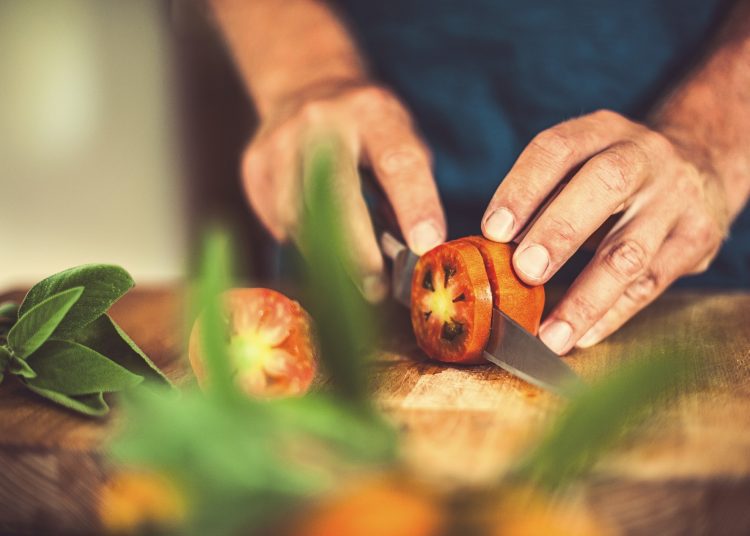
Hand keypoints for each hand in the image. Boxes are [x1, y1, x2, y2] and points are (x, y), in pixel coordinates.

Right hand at [242, 81, 445, 300]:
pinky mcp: (255, 164)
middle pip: (336, 195)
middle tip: (375, 288)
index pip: (397, 162)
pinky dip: (302, 241)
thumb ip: (408, 187)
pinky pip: (278, 221)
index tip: (425, 245)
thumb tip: (411, 250)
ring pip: (299, 217)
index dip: (414, 206)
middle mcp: (321, 121)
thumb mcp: (399, 139)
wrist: (306, 87)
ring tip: (350, 277)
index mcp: (372, 112)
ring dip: (327, 256)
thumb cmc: (367, 127)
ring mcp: (280, 141)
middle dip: (358, 250)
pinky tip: (317, 240)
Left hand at [481, 110, 729, 353]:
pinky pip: (651, 284)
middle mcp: (644, 155)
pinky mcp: (697, 238)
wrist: (701, 164)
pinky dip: (612, 315)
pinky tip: (581, 336)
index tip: (493, 231)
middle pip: (604, 186)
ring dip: (586, 297)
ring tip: (550, 335)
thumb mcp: (582, 164)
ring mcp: (676, 197)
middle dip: (560, 232)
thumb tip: (489, 254)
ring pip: (630, 250)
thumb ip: (542, 198)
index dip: (523, 189)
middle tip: (524, 272)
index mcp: (601, 131)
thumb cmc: (614, 176)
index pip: (557, 150)